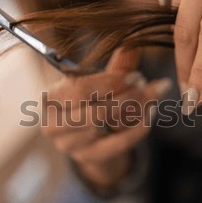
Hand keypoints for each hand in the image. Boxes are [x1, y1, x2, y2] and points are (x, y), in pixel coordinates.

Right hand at [41, 49, 171, 190]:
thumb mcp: (105, 83)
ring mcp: (69, 145)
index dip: (110, 82)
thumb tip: (134, 44)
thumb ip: (118, 65)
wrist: (95, 140)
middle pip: (94, 111)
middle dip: (126, 97)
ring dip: (133, 110)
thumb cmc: (95, 103)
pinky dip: (137, 130)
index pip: (80, 89)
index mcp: (51, 98)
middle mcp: (52, 124)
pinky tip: (149, 116)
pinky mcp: (87, 158)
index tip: (135, 76)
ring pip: (107, 126)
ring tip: (150, 99)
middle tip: (146, 86)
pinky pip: (117, 144)